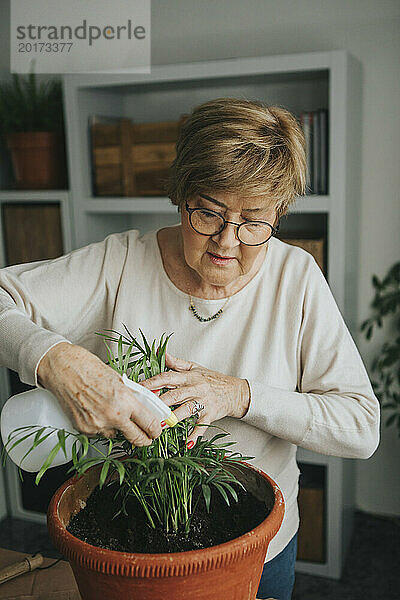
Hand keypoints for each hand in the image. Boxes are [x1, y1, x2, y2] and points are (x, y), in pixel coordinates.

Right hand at [37, 342, 161, 444]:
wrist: (63, 368)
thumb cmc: (89, 368)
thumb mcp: (119, 380)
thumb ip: (132, 397)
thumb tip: (143, 408)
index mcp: (125, 401)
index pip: (149, 424)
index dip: (155, 430)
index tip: (155, 431)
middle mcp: (113, 416)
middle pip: (137, 439)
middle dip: (143, 439)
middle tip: (145, 436)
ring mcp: (97, 425)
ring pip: (116, 436)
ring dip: (118, 429)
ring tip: (109, 412)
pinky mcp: (83, 429)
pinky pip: (99, 433)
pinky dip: (101, 426)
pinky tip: (95, 411)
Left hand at [140, 353, 249, 445]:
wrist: (235, 391)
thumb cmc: (213, 380)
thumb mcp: (195, 368)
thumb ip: (177, 363)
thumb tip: (161, 352)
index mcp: (190, 377)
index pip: (168, 377)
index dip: (153, 382)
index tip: (140, 387)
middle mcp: (196, 389)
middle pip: (176, 394)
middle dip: (160, 401)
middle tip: (145, 407)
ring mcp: (204, 402)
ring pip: (187, 409)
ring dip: (174, 418)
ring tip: (160, 425)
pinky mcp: (211, 415)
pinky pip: (202, 426)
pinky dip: (195, 435)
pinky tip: (186, 443)